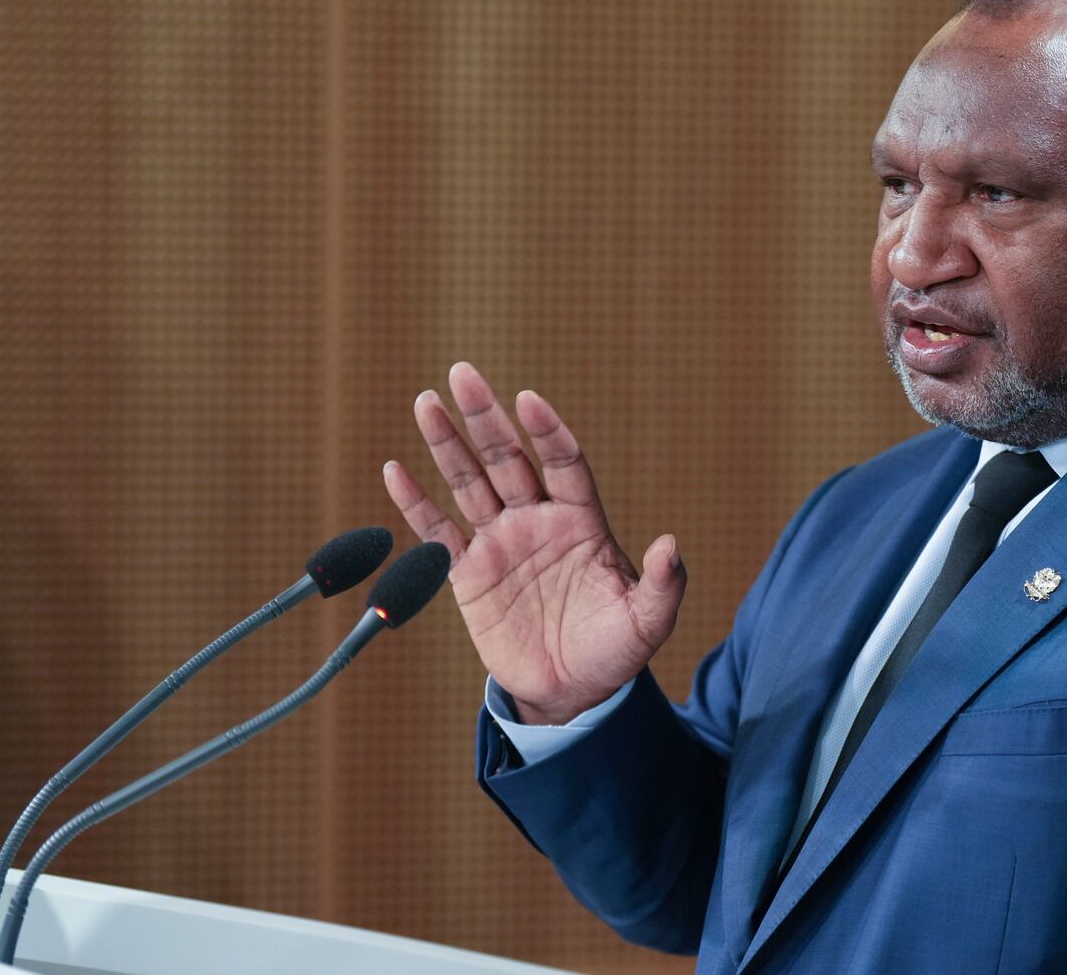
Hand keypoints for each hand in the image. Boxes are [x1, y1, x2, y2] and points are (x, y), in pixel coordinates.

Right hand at [383, 362, 684, 723]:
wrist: (572, 692)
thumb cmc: (615, 650)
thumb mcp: (649, 621)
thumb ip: (664, 585)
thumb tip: (671, 546)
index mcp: (582, 521)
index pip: (563, 463)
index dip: (548, 432)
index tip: (529, 400)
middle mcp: (538, 520)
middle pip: (508, 458)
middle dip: (485, 417)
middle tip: (463, 373)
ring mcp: (501, 543)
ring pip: (469, 482)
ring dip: (447, 443)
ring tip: (425, 401)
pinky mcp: (469, 574)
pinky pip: (438, 531)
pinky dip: (416, 503)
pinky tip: (395, 469)